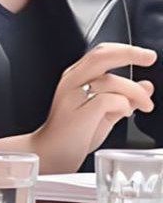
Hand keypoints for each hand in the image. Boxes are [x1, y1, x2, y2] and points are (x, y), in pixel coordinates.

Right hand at [32, 43, 155, 171]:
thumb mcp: (105, 112)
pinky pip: (108, 100)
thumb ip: (124, 98)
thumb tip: (147, 86)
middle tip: (149, 57)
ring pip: (110, 80)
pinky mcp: (78, 112)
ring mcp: (73, 95)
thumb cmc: (74, 133)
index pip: (100, 53)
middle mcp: (72, 80)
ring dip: (134, 92)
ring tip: (145, 105)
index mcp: (76, 76)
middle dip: (128, 53)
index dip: (124, 50)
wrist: (52, 152)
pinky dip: (123, 105)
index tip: (146, 55)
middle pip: (100, 56)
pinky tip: (124, 113)